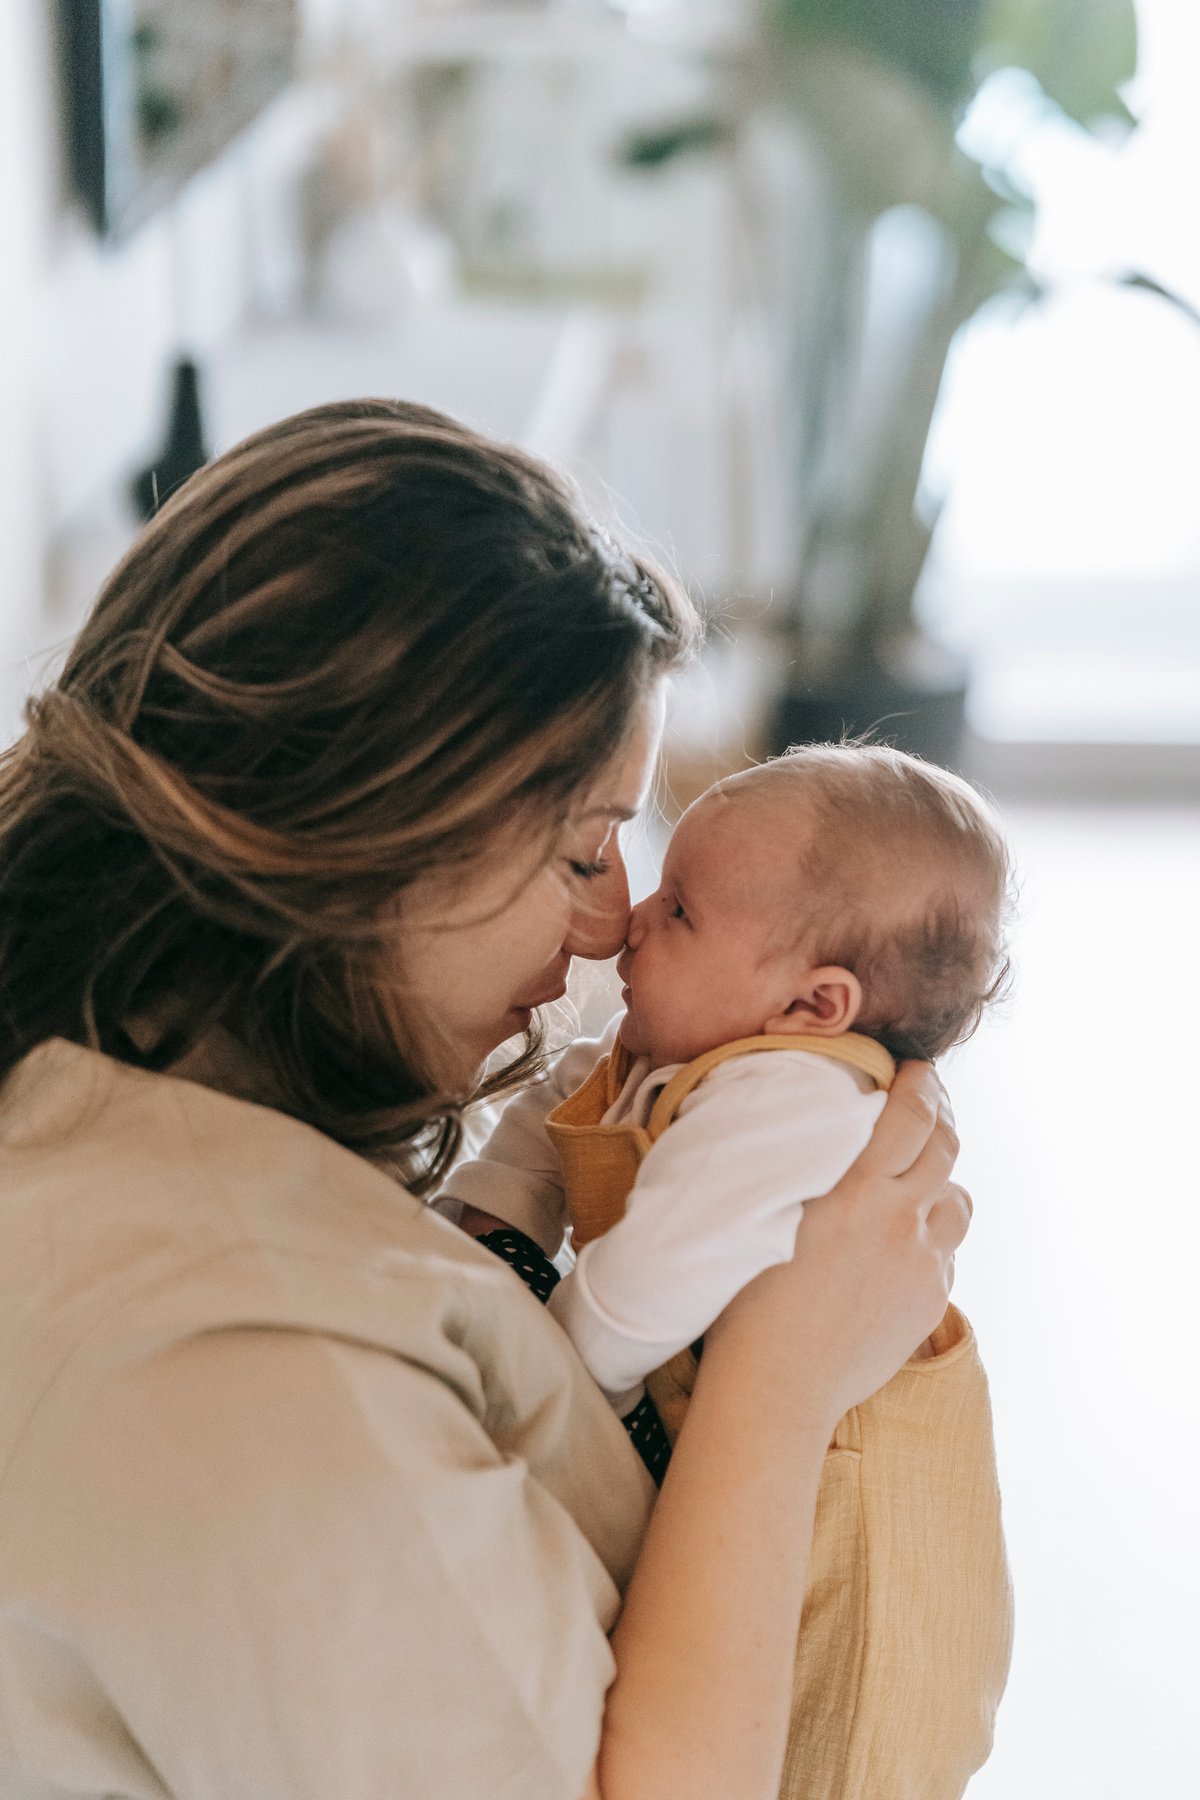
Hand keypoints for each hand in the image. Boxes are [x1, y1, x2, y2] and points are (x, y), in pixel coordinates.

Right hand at [704, 1061, 968, 1431]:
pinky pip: (945, 1254)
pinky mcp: (929, 1301)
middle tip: (929, 1103)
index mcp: (856, 1188)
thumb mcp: (769, 1211)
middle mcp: (899, 1219)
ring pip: (957, 1201)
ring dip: (942, 1182)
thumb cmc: (748, 1298)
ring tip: (919, 1181)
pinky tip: (899, 1245)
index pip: (912, 1114)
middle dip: (942, 1116)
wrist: (777, 1385)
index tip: (918, 1071)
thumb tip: (822, 1132)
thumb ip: (807, 1169)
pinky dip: (929, 1238)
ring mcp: (922, 1263)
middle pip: (946, 1147)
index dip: (923, 1084)